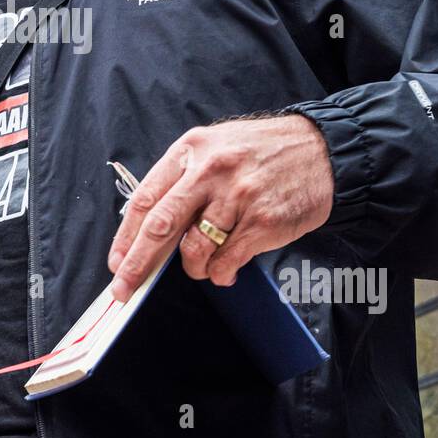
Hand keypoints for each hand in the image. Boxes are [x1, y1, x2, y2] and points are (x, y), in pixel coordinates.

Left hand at [107, 114, 334, 301]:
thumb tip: (148, 228)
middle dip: (137, 264)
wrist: (321, 150)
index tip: (116, 263)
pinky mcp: (262, 222)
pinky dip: (220, 273)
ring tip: (204, 265)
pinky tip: (225, 270)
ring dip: (193, 268)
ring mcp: (237, 197)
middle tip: (123, 289)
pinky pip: (227, 262)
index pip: (145, 198)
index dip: (126, 236)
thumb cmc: (261, 152)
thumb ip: (183, 180)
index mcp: (191, 150)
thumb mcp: (214, 147)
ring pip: (195, 250)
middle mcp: (210, 171)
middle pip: (160, 227)